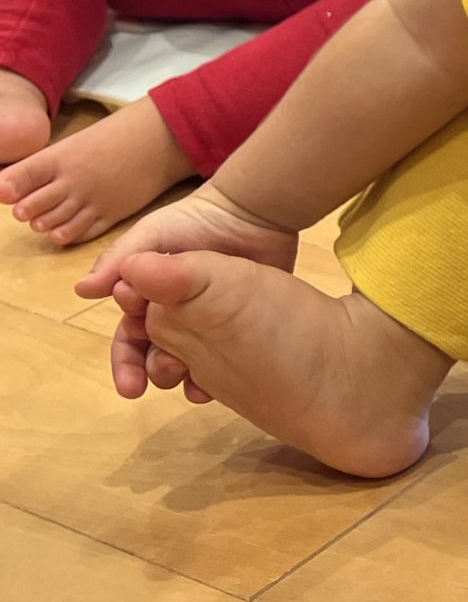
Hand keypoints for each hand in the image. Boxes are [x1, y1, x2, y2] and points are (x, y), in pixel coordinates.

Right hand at [75, 184, 298, 399]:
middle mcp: (177, 315)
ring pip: (188, 362)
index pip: (129, 336)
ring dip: (178, 378)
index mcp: (151, 297)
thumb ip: (118, 261)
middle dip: (141, 373)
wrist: (252, 212)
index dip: (124, 355)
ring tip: (184, 386)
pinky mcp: (241, 324)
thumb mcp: (151, 235)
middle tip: (138, 388)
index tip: (128, 374)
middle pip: (153, 355)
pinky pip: (226, 358)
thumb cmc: (195, 221)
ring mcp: (209, 322)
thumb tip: (82, 291)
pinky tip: (212, 386)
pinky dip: (216, 376)